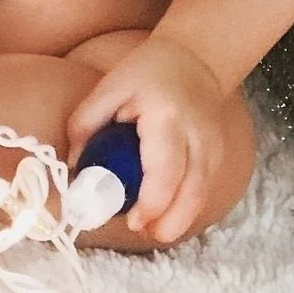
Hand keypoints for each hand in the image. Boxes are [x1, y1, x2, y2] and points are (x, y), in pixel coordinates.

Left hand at [65, 34, 229, 245]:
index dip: (151, 203)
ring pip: (201, 195)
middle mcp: (197, 134)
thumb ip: (86, 123)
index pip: (165, 170)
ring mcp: (213, 146)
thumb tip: (75, 168)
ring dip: (178, 220)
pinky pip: (204, 189)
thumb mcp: (110, 87)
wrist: (196, 59)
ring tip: (152, 230)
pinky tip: (167, 214)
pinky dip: (186, 207)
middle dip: (169, 223)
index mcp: (167, 116)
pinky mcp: (218, 155)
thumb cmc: (148, 72)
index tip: (133, 221)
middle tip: (144, 233)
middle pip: (192, 192)